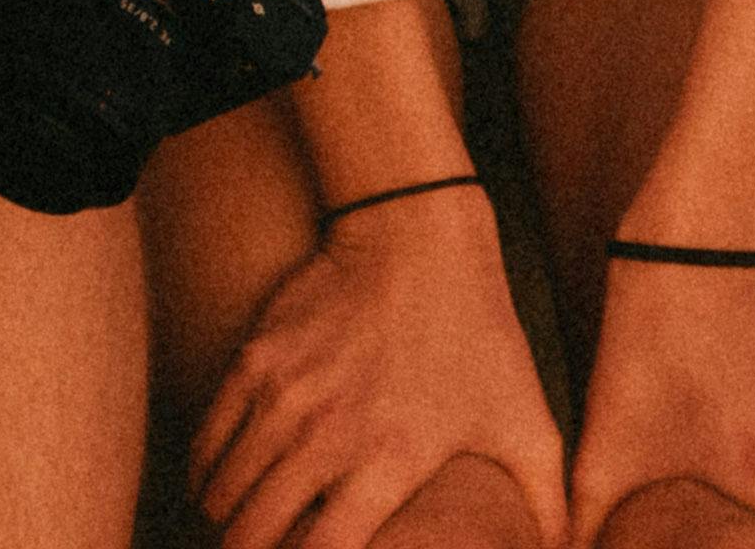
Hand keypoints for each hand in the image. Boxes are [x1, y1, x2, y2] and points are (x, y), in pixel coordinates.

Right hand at [195, 192, 565, 548]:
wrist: (418, 235)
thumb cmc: (478, 334)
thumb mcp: (525, 421)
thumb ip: (548, 503)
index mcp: (390, 461)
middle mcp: (326, 434)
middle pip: (252, 534)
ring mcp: (282, 396)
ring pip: (220, 494)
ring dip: (229, 523)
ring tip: (247, 534)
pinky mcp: (253, 362)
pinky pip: (206, 444)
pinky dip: (207, 477)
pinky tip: (223, 489)